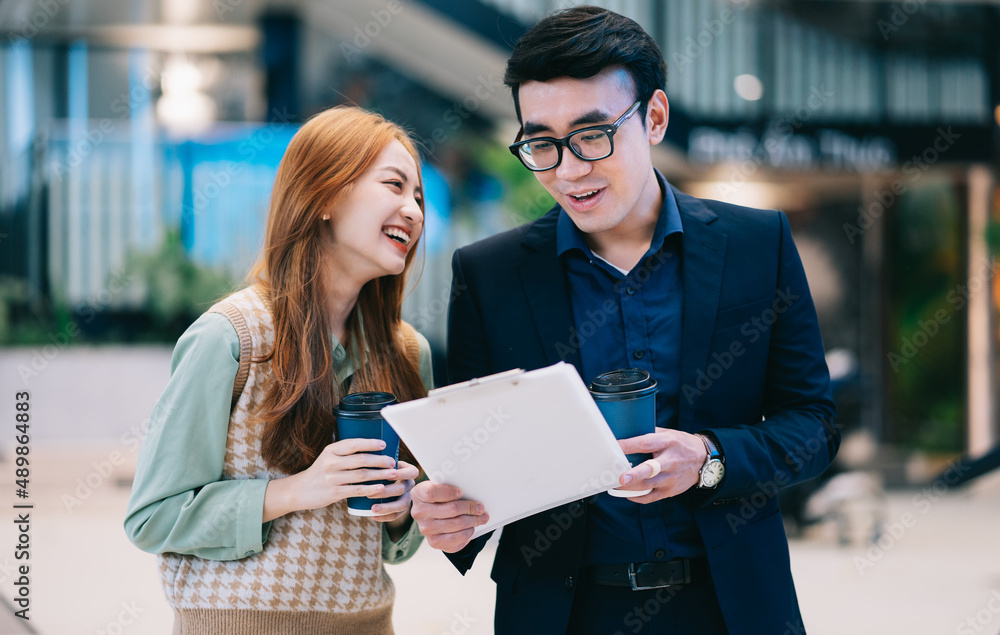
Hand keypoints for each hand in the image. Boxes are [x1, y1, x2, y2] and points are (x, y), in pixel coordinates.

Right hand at [262, 438, 404, 521]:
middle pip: (361, 459)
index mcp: (331, 450)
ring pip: (361, 475)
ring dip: (380, 474)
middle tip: (392, 462)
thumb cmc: (320, 472)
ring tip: (392, 474)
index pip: (353, 444)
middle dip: (380, 460)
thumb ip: (345, 453)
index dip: (370, 443)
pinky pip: (356, 490)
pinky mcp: (334, 493)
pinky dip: (370, 489)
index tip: (384, 444)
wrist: (299, 491)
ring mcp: (332, 478)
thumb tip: (372, 448)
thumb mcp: (328, 457)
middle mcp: (330, 462)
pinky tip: (381, 488)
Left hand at [370, 460, 419, 526]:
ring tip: (373, 508)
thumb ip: (382, 456)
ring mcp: (407, 498)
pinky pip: (395, 516)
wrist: (381, 480)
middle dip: (387, 491)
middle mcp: (409, 485)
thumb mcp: (385, 459)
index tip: (389, 473)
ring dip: (386, 507)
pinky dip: (383, 517)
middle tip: (370, 492)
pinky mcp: (401, 510)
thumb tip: (372, 444)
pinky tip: (372, 516)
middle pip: (402, 489)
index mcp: (408, 471)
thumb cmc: (381, 466)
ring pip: (401, 505)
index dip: (402, 474)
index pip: (412, 472)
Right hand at [410, 482, 488, 552]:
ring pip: (456, 524)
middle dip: (470, 508)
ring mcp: (425, 529)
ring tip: (481, 517)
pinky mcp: (434, 542)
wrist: (431, 514)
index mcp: (418, 494)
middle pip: (450, 510)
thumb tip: (471, 489)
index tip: (461, 492)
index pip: (431, 493)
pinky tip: (471, 528)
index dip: (448, 492)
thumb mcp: (440, 486)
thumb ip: (450, 485)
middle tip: (481, 507)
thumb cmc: (440, 497)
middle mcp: (419, 513)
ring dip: (473, 521)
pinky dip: (467, 534)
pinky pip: (455, 539)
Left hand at [615, 428, 707, 503]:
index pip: (646, 443)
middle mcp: (671, 461)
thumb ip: (649, 435)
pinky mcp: (671, 491)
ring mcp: (671, 478)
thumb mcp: (668, 433)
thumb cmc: (680, 444)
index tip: (614, 446)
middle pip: (650, 469)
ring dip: (630, 487)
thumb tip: (625, 434)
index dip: (629, 445)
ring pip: (648, 486)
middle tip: (621, 478)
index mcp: (668, 442)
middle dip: (635, 474)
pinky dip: (637, 497)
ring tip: (615, 485)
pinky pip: (651, 497)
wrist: (704, 459)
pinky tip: (627, 493)